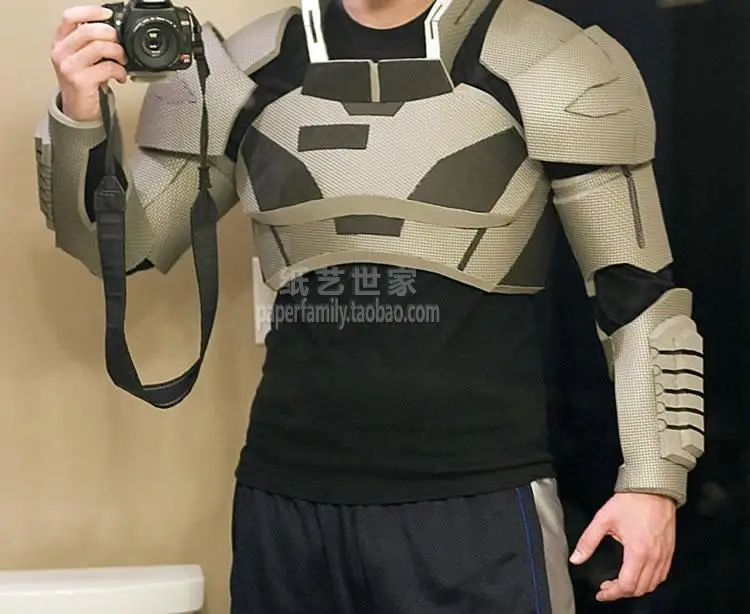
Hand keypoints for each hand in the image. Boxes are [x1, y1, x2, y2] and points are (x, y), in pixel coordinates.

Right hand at [50, 5, 127, 121]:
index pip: (70, 17)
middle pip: (89, 30)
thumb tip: (112, 30)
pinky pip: (107, 67)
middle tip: (119, 45)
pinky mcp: (80, 81)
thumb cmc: (83, 83)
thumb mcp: (81, 58)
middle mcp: (61, 52)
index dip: (91, 11)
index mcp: (61, 42)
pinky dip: (120, 71)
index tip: (108, 15)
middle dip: (111, 35)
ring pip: (100, 47)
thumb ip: (90, 42)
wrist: (78, 110)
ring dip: (118, 53)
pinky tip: (121, 76)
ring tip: (121, 61)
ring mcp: (69, 66)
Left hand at [569, 492, 675, 600]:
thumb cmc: (631, 501)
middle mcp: (654, 557)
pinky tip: (638, 574)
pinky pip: (661, 575)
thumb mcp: (603, 519)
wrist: (653, 488)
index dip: (612, 594)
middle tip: (607, 588)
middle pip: (639, 589)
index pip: (626, 585)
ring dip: (635, 588)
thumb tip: (576, 558)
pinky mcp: (669, 551)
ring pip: (652, 585)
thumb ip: (588, 541)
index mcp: (638, 551)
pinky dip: (649, 581)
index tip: (601, 593)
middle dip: (621, 592)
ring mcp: (664, 555)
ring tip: (620, 583)